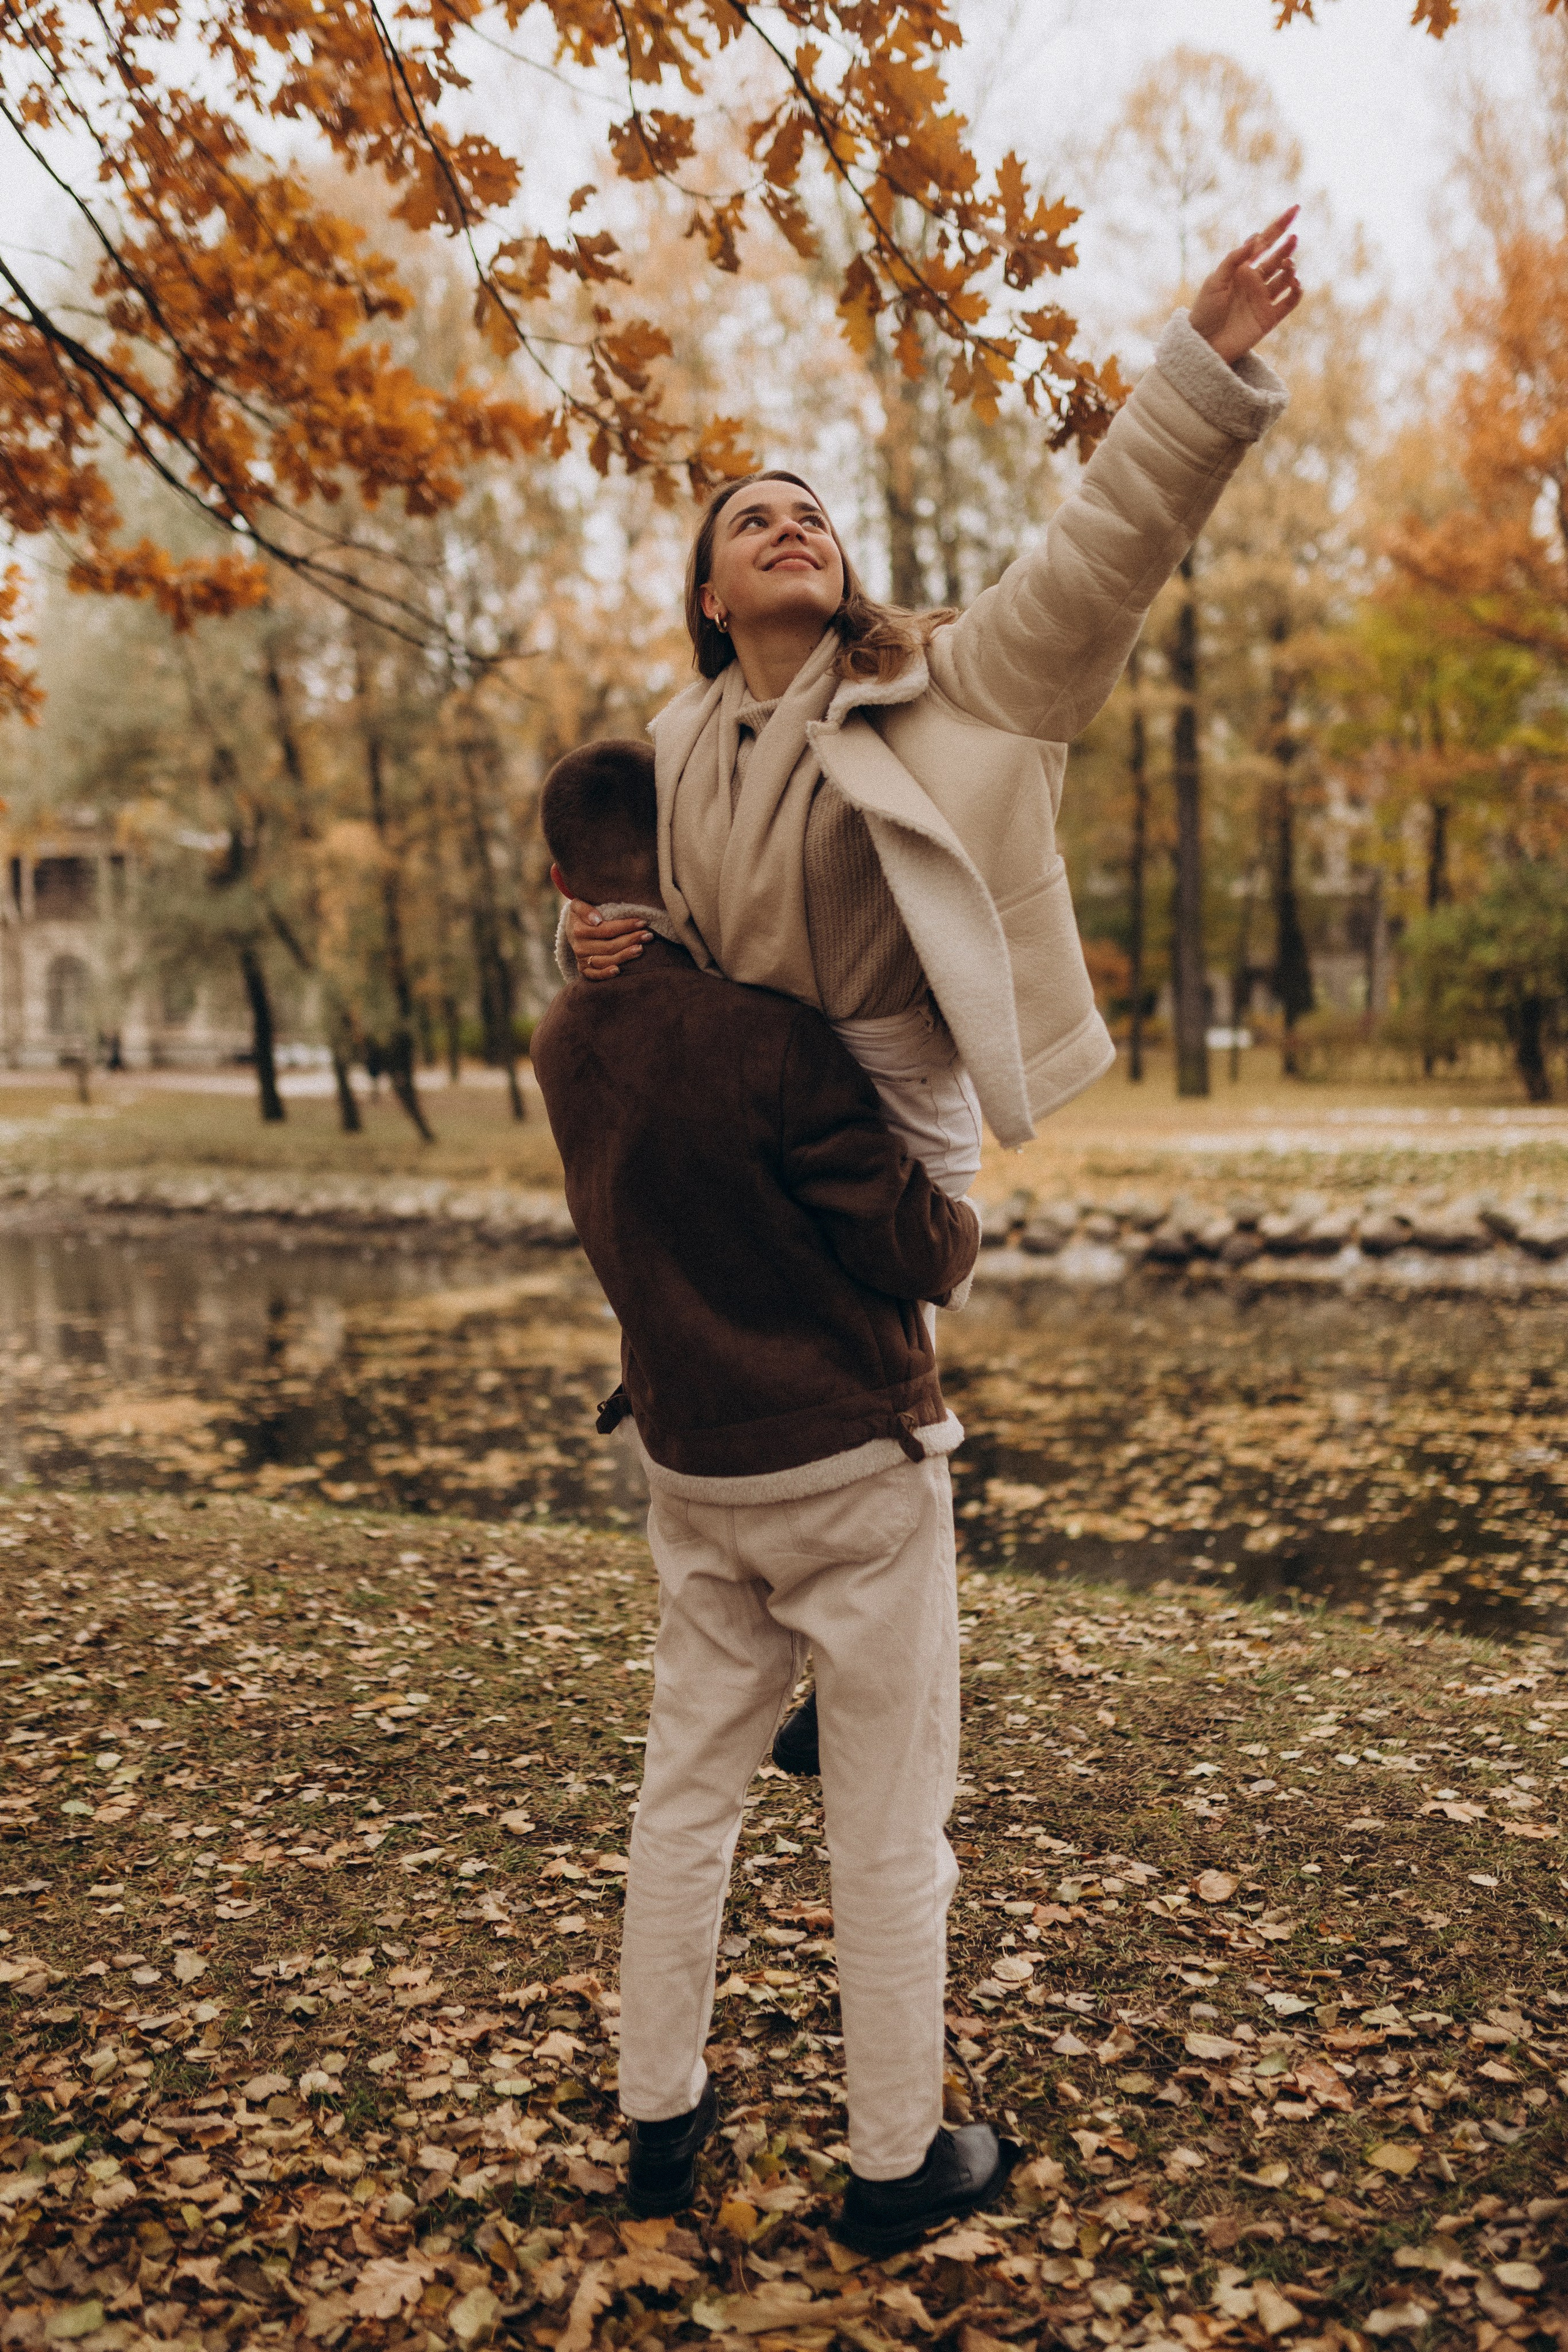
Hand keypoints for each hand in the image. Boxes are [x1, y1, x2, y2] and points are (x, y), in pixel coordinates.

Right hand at [569, 901, 648, 980]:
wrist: (571, 927)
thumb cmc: (581, 913)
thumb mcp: (578, 905)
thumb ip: (585, 909)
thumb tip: (596, 920)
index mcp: (579, 930)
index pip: (606, 930)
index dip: (625, 926)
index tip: (642, 922)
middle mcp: (580, 947)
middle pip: (609, 946)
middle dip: (631, 940)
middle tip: (648, 935)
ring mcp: (582, 959)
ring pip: (606, 960)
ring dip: (625, 956)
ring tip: (640, 949)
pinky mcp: (583, 969)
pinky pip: (594, 975)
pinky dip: (605, 974)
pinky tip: (618, 970)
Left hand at [1190, 207, 1301, 363]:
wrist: (1204, 345)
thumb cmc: (1204, 312)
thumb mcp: (1214, 282)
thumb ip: (1233, 259)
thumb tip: (1254, 238)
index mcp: (1241, 269)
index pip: (1264, 242)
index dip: (1279, 225)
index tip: (1294, 209)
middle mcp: (1254, 281)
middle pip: (1277, 257)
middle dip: (1287, 246)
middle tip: (1293, 238)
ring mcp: (1263, 299)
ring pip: (1285, 278)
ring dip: (1289, 268)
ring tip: (1288, 264)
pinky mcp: (1270, 317)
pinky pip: (1289, 301)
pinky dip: (1296, 291)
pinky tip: (1294, 283)